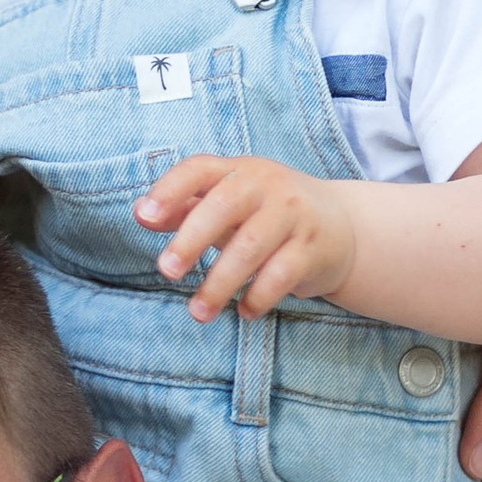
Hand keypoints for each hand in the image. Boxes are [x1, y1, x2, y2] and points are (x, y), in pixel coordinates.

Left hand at [136, 155, 357, 320]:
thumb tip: (141, 214)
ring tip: (198, 312)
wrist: (340, 226)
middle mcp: (267, 185)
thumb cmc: (267, 214)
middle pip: (224, 206)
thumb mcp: (229, 204)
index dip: (169, 190)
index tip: (144, 217)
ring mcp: (293, 214)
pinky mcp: (313, 247)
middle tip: (166, 271)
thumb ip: (186, 208)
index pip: (199, 169)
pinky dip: (258, 298)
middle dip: (191, 239)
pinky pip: (281, 275)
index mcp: (238, 171)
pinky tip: (244, 311)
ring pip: (251, 248)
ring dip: (220, 284)